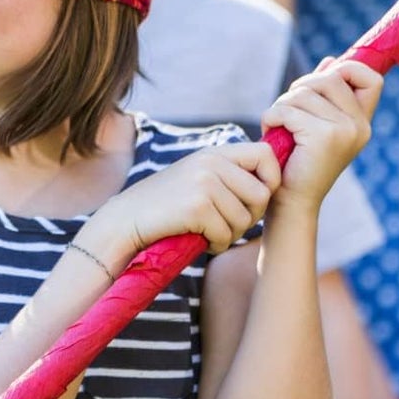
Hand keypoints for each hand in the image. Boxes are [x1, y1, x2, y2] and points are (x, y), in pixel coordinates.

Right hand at [85, 141, 279, 261]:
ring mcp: (204, 183)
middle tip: (227, 224)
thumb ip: (229, 175)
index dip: (271, 179)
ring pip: (245, 219)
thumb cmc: (167, 206)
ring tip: (208, 232)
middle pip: (261, 194)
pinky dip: (215, 245)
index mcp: (215, 153)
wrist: (127, 220)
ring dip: (230, 234)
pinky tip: (199, 240)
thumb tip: (270, 186)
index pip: (266, 154)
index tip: (255, 200)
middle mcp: (212, 162)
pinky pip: (226, 235)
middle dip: (250, 217)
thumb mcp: (198, 178)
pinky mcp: (197, 207)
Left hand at [261, 58, 381, 209]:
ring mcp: (345, 130)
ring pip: (305, 91)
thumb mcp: (316, 125)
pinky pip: (289, 108)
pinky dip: (272, 116)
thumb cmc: (299, 163)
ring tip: (277, 124)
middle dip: (301, 87)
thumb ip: (325, 95)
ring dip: (282, 104)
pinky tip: (270, 131)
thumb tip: (330, 61)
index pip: (371, 78)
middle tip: (287, 110)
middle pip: (330, 77)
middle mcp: (359, 126)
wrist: (292, 202)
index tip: (324, 78)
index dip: (348, 68)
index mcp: (362, 123)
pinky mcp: (324, 136)